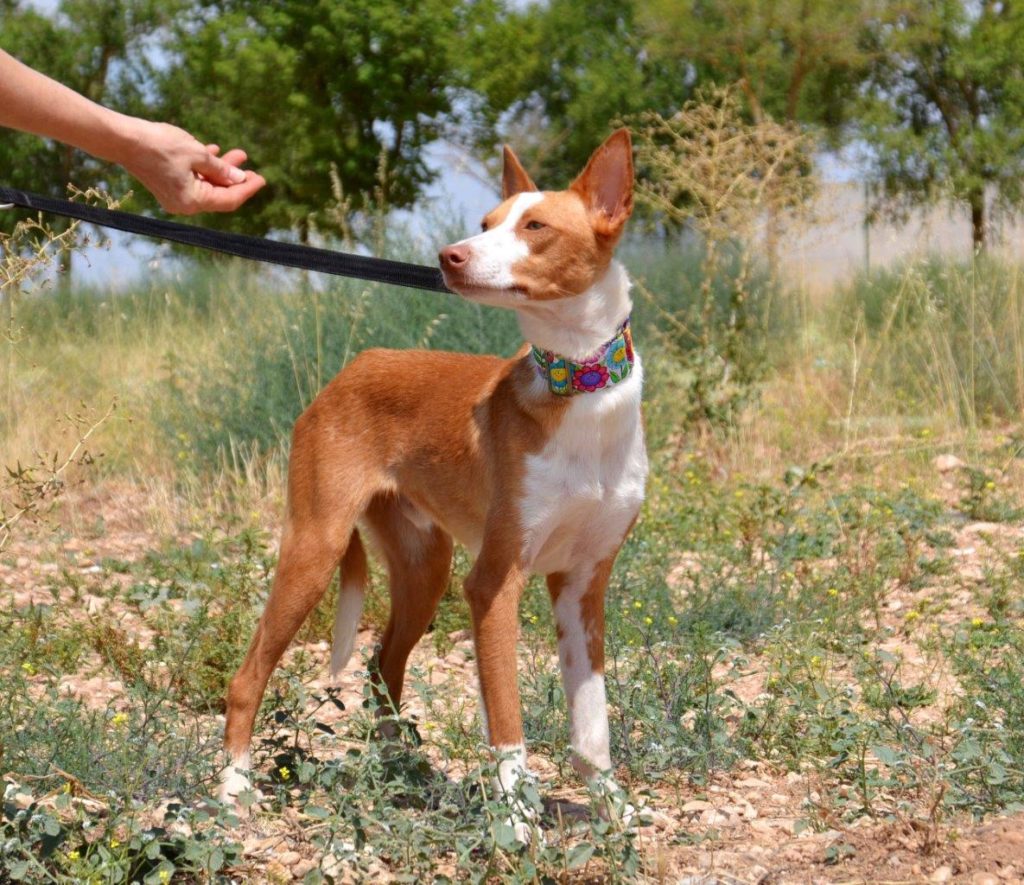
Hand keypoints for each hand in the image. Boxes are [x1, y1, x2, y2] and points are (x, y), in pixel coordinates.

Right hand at [119, 120, 265, 214]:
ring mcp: (175, 196)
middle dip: (235, 178)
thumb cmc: (160, 145)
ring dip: (221, 169)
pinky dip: (204, 167)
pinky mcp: (168, 184)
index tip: (262, 178)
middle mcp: (184, 204)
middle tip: (252, 167)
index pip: (228, 200)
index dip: (247, 189)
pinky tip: (214, 151)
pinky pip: (193, 178)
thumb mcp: (196, 154)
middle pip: (218, 193)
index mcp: (192, 201)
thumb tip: (239, 178)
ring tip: (238, 154)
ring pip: (207, 184)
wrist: (123, 139)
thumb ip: (220, 169)